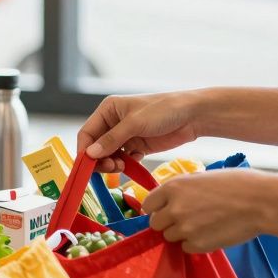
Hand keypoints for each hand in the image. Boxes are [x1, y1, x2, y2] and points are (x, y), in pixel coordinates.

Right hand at [77, 91, 201, 172]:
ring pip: (108, 156)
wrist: (192, 116)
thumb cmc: (164, 110)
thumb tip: (90, 154)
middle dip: (100, 160)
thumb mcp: (134, 123)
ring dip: (112, 164)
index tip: (88, 166)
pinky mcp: (137, 146)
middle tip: (112, 168)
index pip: (87, 133)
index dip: (85, 151)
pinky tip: (134, 162)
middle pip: (95, 148)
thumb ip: (112, 139)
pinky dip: (125, 165)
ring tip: (122, 166)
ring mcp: (125, 136)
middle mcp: (113, 122)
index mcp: (108, 110)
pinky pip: (123, 160)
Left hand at [144, 169, 277, 252]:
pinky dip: (196, 244)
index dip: (156, 208)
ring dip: (182, 234)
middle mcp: (173, 208)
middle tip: (186, 219)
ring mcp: (185, 228)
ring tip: (203, 225)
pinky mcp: (198, 245)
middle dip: (167, 223)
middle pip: (156, 224)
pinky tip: (211, 233)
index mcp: (173, 187)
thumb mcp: (201, 178)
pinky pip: (187, 248)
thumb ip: (182, 191)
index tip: (164, 210)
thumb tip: (170, 202)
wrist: (261, 202)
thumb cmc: (237, 184)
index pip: (148, 204)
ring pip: (170, 237)